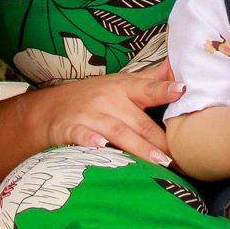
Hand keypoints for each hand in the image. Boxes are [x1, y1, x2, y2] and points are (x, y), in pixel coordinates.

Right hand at [37, 66, 185, 167]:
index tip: (181, 90)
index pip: (147, 89)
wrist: (48, 109)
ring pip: (117, 131)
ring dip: (138, 146)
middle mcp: (108, 100)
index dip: (163, 89)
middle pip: (137, 121)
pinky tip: (102, 147)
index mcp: (123, 88)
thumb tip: (176, 69)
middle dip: (158, 138)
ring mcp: (88, 114)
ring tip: (158, 160)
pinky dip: (91, 141)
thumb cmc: (92, 97)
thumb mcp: (120, 84)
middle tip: (178, 154)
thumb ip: (149, 81)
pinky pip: (82, 135)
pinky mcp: (70, 129)